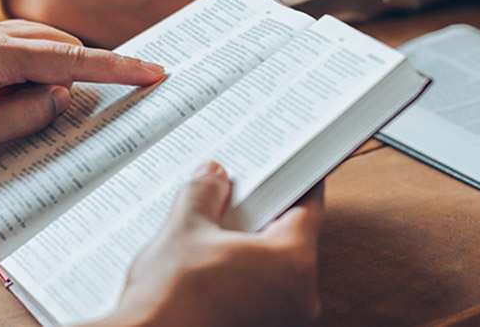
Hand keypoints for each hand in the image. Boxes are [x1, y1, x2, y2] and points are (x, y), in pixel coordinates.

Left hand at [0, 20, 163, 169]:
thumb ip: (27, 114)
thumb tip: (62, 97)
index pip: (73, 60)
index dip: (118, 68)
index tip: (154, 71)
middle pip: (64, 46)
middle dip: (97, 69)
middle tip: (130, 89)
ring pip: (46, 45)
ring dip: (66, 70)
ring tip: (74, 101)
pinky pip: (25, 48)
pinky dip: (43, 68)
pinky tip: (36, 93)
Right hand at [96, 162, 322, 326]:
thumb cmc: (171, 304)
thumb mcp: (185, 230)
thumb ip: (204, 194)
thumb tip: (212, 178)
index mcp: (293, 263)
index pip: (308, 205)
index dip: (292, 180)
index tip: (283, 167)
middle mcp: (299, 299)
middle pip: (288, 240)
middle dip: (260, 217)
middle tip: (233, 197)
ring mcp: (281, 322)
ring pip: (271, 271)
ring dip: (246, 252)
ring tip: (211, 236)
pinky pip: (257, 297)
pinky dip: (239, 281)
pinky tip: (207, 271)